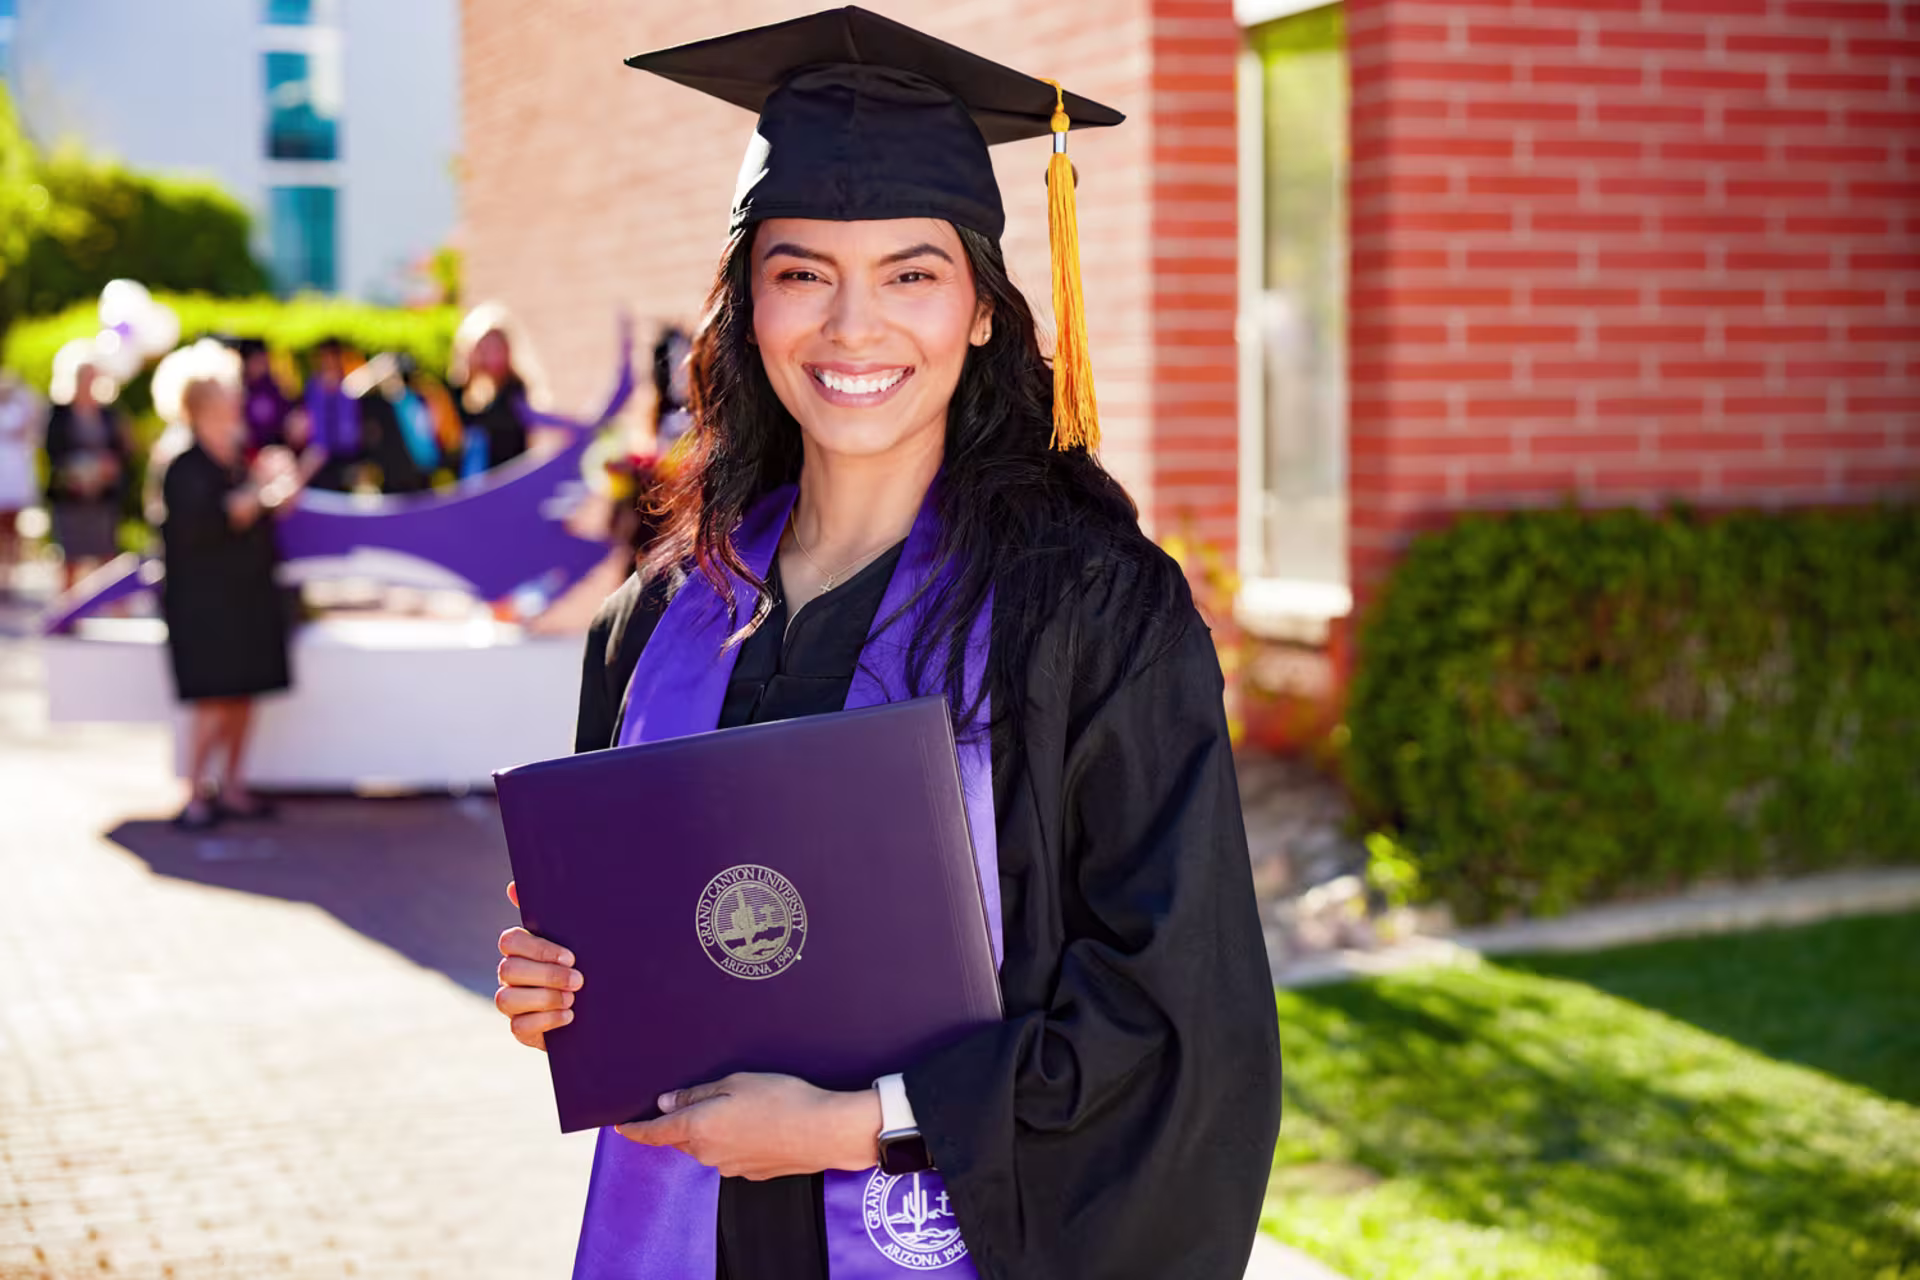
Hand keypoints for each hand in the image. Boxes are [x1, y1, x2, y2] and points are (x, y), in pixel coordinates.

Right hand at [494, 880, 580, 1050]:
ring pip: (506, 999)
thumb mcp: (580, 938)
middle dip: (547, 976)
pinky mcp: (521, 1028)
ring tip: (573, 1000)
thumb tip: (513, 885)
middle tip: (579, 980)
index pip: (511, 940)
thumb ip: (554, 913)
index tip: (571, 956)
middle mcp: (510, 974)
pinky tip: (569, 1017)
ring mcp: (513, 1002)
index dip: (538, 949)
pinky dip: (545, 1021)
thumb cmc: (589, 964)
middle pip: (509, 970)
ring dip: (545, 998)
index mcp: (522, 948)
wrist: (604, 1006)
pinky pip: (517, 1027)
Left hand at [616, 1073, 881, 1180]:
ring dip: (711, 1130)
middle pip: (681, 1138)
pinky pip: (731, 1154)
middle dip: (679, 1123)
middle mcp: (707, 1153)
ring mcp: (729, 1167)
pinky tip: (757, 1124)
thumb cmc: (780, 1098)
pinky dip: (734, 1140)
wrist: (823, 1131)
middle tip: (694, 1098)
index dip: (634, 1129)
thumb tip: (666, 1103)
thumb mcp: (735, 1082)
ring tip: (739, 1106)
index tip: (619, 1126)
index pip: (654, 1133)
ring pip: (707, 1146)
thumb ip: (696, 1094)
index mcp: (697, 1128)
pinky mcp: (751, 1172)